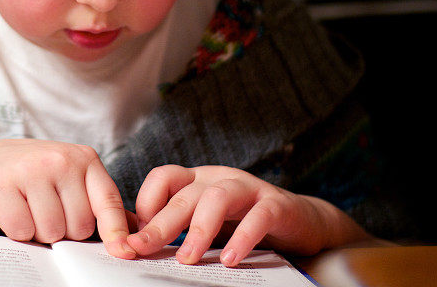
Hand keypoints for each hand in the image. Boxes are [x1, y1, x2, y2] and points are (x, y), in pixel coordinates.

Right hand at [0, 139, 135, 257]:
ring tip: (29, 210)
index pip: (108, 202)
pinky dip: (17, 231)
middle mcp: (60, 159)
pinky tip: (12, 210)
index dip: (115, 233)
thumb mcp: (70, 179)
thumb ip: (99, 202)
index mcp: (84, 158)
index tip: (123, 253)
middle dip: (64, 230)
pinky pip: (23, 231)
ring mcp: (31, 170)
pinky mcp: (2, 185)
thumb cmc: (33, 176)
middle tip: (46, 211)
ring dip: (40, 232)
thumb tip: (133, 232)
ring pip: (52, 232)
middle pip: (79, 226)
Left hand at [127, 165, 368, 265]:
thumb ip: (176, 226)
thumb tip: (135, 241)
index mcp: (198, 179)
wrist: (301, 221)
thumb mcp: (206, 219)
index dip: (145, 203)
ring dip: (199, 229)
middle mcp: (219, 177)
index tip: (136, 235)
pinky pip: (258, 216)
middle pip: (184, 193)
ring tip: (186, 258)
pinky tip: (230, 260)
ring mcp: (248, 188)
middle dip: (160, 222)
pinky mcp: (276, 204)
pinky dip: (243, 238)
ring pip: (217, 198)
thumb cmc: (244, 222)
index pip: (163, 177)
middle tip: (142, 248)